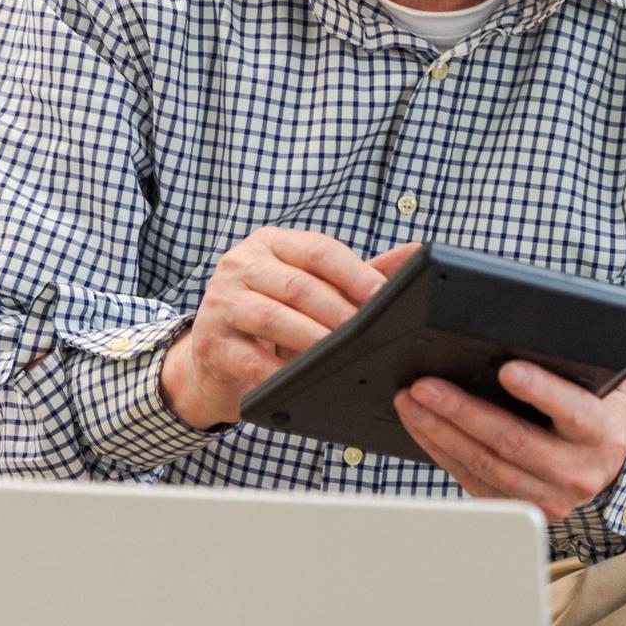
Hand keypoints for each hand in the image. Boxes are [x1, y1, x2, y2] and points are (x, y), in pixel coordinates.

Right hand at [160, 231, 419, 429]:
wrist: (213, 358)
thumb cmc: (272, 315)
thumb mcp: (312, 288)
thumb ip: (359, 272)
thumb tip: (415, 254)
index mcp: (271, 243)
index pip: (320, 250)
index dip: (356, 274)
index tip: (384, 298)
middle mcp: (241, 264)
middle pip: (299, 285)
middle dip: (340, 313)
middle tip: (370, 336)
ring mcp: (220, 301)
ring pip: (274, 318)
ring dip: (314, 340)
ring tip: (343, 357)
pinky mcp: (210, 342)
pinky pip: (250, 359)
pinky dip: (280, 372)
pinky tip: (302, 382)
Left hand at [395, 364, 625, 522]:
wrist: (603, 463)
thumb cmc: (597, 409)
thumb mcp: (605, 381)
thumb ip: (582, 362)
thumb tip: (542, 331)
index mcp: (601, 433)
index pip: (572, 410)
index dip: (540, 391)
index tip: (507, 370)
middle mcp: (577, 471)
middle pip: (512, 441)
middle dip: (462, 411)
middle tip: (426, 386)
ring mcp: (547, 496)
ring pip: (484, 464)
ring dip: (440, 432)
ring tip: (412, 402)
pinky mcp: (518, 507)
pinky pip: (471, 480)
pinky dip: (441, 452)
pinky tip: (423, 428)